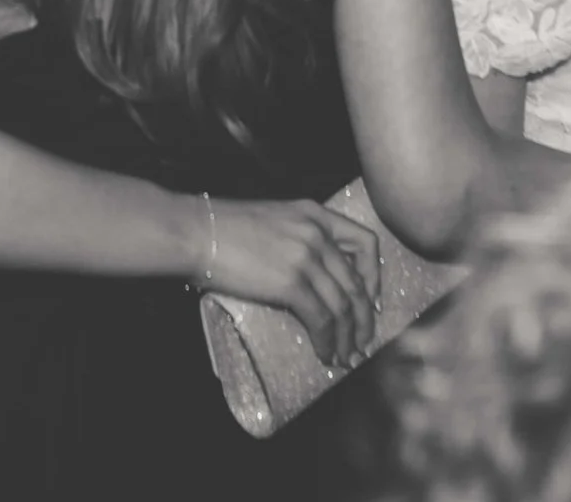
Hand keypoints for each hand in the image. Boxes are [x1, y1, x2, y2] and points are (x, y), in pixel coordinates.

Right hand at [194, 197, 380, 372]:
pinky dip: (328, 342)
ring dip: (348, 338)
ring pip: (344, 306)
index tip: (371, 300)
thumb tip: (310, 277)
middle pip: (356, 283)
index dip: (374, 277)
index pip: (365, 242)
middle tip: (361, 342)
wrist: (195, 232)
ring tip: (346, 356)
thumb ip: (297, 239)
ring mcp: (305, 258)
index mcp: (314, 213)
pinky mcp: (291, 283)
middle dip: (363, 319)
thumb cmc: (222, 227)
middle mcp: (316, 234)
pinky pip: (322, 320)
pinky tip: (326, 354)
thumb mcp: (272, 220)